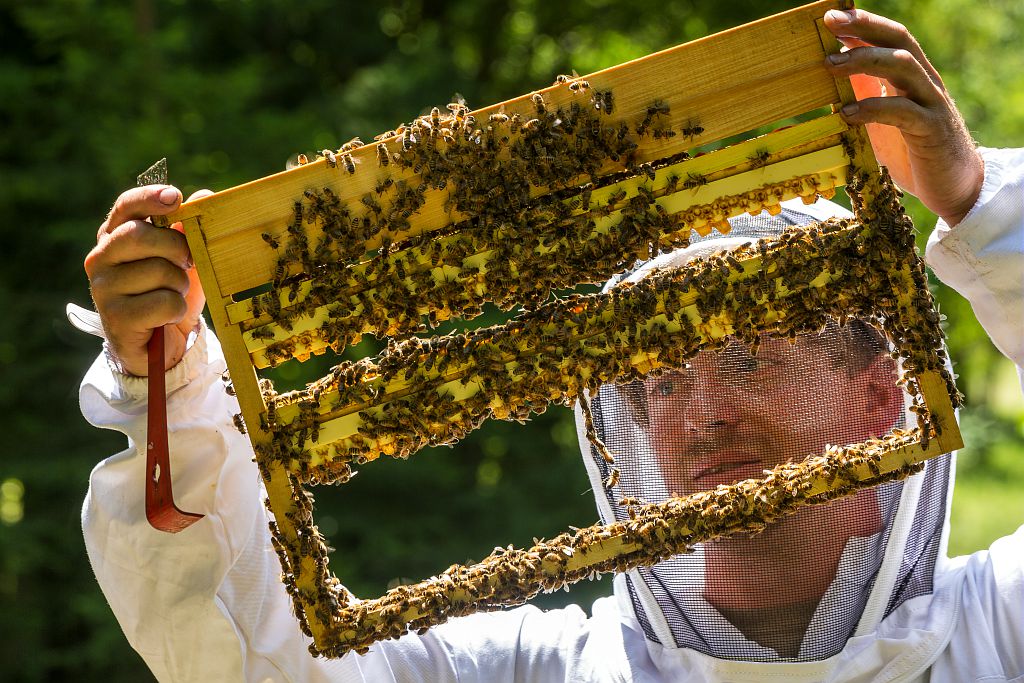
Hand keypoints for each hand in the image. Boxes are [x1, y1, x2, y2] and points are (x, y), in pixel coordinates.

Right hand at [85, 185, 211, 375]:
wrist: (161, 344)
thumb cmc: (170, 292)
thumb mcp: (184, 259)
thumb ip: (189, 228)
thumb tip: (204, 195)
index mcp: (115, 236)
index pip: (125, 207)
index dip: (148, 198)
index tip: (174, 197)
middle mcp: (101, 258)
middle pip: (140, 235)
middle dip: (175, 248)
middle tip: (187, 262)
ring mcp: (103, 288)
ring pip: (158, 271)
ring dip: (180, 284)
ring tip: (173, 294)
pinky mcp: (115, 317)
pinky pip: (163, 302)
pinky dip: (177, 309)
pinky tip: (168, 316)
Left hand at [824, 8, 983, 225]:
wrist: (955, 187)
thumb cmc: (915, 151)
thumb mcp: (884, 118)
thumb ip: (868, 93)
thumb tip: (838, 70)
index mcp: (914, 77)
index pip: (891, 38)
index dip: (863, 22)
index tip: (831, 15)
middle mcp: (925, 82)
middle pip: (899, 40)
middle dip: (864, 26)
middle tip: (830, 21)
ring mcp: (931, 104)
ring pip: (903, 66)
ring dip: (864, 60)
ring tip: (830, 65)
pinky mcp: (931, 131)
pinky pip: (902, 111)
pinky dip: (872, 109)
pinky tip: (846, 114)